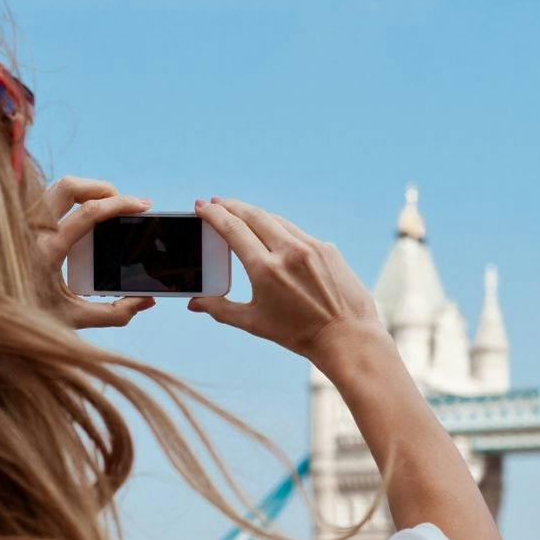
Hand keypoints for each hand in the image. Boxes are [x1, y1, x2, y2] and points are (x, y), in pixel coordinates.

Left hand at [29, 176, 156, 329]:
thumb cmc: (26, 322)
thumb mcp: (74, 321)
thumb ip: (114, 313)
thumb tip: (146, 300)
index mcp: (46, 250)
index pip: (89, 212)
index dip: (120, 204)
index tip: (141, 205)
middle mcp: (29, 230)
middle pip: (69, 186)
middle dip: (102, 187)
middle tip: (122, 201)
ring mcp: (19, 226)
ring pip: (53, 189)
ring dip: (82, 192)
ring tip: (104, 206)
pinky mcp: (14, 228)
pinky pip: (41, 202)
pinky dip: (64, 203)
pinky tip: (77, 219)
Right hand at [189, 199, 385, 363]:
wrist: (346, 337)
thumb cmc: (297, 334)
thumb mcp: (254, 323)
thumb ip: (220, 309)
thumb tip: (193, 303)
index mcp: (265, 269)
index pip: (233, 229)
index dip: (214, 214)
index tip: (202, 206)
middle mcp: (288, 251)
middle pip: (253, 215)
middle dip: (231, 206)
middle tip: (217, 202)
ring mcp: (311, 247)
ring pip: (276, 220)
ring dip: (256, 215)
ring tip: (242, 216)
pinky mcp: (327, 248)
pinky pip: (298, 233)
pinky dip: (281, 231)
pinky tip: (274, 236)